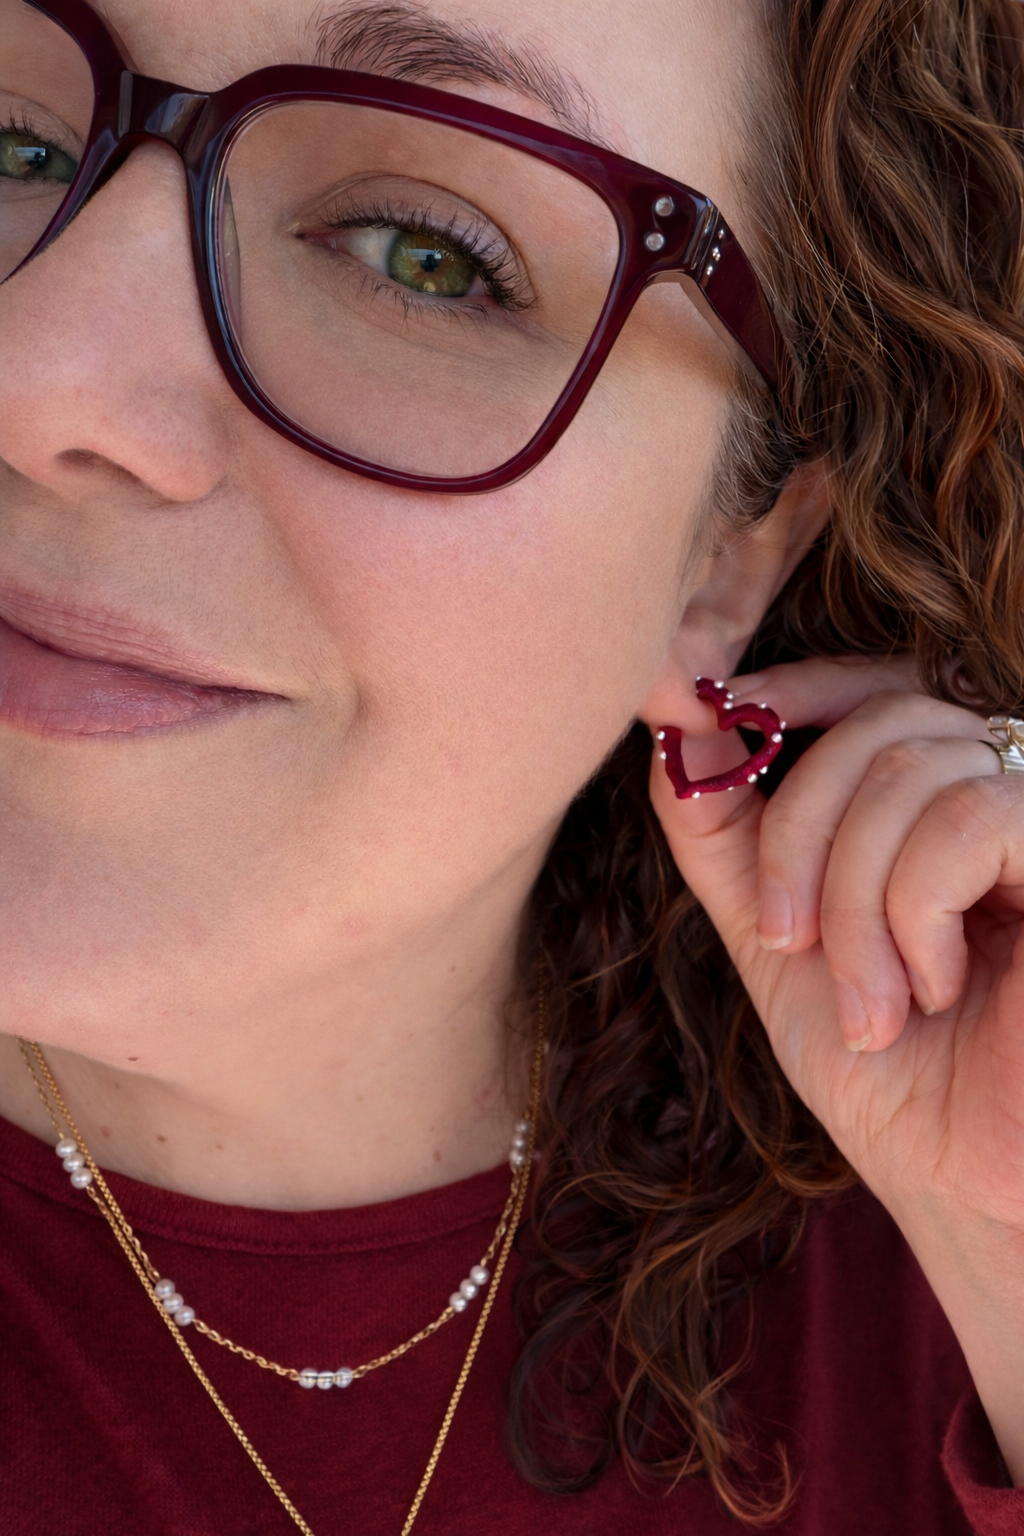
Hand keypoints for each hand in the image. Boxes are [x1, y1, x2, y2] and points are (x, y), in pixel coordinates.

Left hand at [648, 656, 1023, 1478]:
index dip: (799, 686)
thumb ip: (726, 838)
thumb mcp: (776, 938)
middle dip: (796, 835)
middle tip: (787, 940)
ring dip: (854, 901)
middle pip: (877, 725)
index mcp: (941, 805)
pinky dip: (915, 910)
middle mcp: (1008, 797)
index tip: (718, 715)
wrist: (964, 1185)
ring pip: (911, 772)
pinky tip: (933, 987)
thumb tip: (677, 730)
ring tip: (873, 1005)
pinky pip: (971, 819)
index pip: (880, 688)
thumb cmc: (886, 1070)